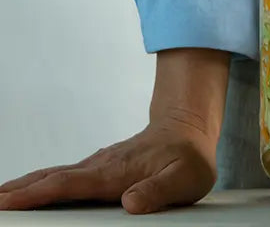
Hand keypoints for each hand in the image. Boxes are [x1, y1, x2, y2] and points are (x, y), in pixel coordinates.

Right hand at [0, 48, 229, 213]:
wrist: (187, 129)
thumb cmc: (189, 157)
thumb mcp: (186, 178)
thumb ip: (159, 191)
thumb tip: (131, 202)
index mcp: (115, 172)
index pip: (69, 184)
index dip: (38, 194)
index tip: (10, 202)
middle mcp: (100, 166)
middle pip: (50, 178)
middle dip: (18, 191)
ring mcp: (97, 165)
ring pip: (53, 175)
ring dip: (24, 186)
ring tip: (1, 199)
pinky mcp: (98, 167)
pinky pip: (63, 176)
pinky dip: (40, 183)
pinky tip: (28, 192)